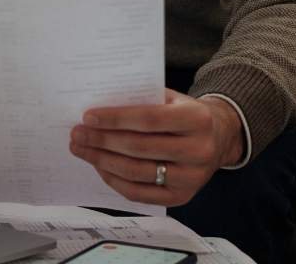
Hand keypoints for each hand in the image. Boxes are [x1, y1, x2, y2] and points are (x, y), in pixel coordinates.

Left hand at [69, 89, 244, 207]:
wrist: (218, 138)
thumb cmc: (184, 113)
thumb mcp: (170, 98)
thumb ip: (141, 99)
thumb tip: (98, 106)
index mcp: (197, 119)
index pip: (149, 119)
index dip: (115, 119)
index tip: (88, 117)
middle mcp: (198, 151)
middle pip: (139, 148)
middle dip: (102, 140)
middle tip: (77, 134)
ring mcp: (192, 178)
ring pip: (136, 172)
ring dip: (102, 161)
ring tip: (81, 149)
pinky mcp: (181, 197)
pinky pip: (140, 193)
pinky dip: (114, 180)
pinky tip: (99, 166)